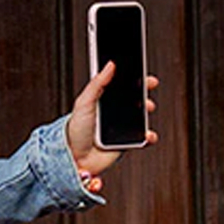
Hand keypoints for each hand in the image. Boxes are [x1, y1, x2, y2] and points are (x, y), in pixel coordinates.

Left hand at [65, 61, 158, 178]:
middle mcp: (113, 114)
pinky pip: (143, 139)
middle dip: (144, 92)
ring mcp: (121, 128)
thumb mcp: (84, 102)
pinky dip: (149, 137)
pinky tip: (148, 134)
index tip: (143, 72)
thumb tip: (110, 65)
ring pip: (141, 118)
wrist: (74, 158)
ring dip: (147, 113)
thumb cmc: (74, 130)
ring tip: (147, 108)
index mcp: (102, 102)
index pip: (121, 87)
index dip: (133, 79)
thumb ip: (97, 84)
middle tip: (149, 87)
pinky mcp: (127, 143)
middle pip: (134, 99)